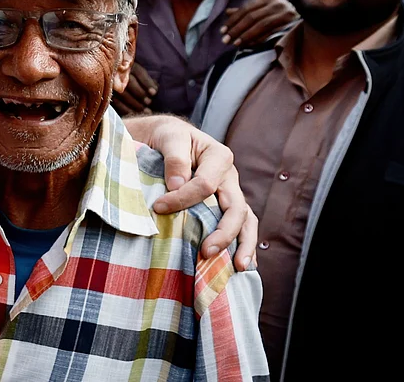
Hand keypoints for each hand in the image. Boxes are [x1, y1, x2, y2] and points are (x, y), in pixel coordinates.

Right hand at [112, 62, 156, 115]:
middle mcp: (118, 72)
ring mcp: (111, 83)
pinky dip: (126, 110)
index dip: (147, 82)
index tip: (154, 93)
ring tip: (145, 110)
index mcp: (128, 65)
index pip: (139, 72)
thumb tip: (156, 88)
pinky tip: (134, 114)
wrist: (107, 82)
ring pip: (123, 94)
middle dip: (141, 94)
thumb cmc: (130, 78)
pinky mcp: (107, 94)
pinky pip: (116, 103)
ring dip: (135, 104)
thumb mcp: (137, 75)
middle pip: (130, 83)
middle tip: (149, 102)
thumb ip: (146, 80)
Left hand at [124, 114, 258, 270]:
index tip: (157, 208)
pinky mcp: (225, 207)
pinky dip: (242, 245)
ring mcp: (230, 193)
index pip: (206, 184)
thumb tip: (177, 186)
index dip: (183, 199)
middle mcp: (230, 177)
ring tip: (239, 266)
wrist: (165, 138)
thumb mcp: (169, 137)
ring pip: (245, 221)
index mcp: (218, 156)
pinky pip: (241, 227)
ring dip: (243, 244)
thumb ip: (175, 158)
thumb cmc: (167, 137)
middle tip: (206, 251)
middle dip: (224, 232)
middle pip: (236, 208)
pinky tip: (240, 265)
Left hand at [222, 0, 297, 46]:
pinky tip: (249, 45)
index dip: (233, 20)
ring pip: (261, 25)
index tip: (222, 31)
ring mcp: (286, 14)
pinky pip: (272, 33)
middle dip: (236, 29)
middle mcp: (278, 4)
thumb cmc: (281, 15)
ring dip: (246, 36)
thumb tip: (227, 12)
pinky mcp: (292, 25)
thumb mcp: (264, 9)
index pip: (246, 9)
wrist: (309, 18)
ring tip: (234, 44)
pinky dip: (259, 40)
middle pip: (252, 17)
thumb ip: (247, 11)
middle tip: (225, 40)